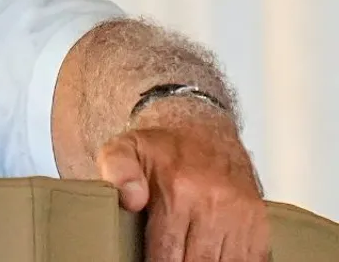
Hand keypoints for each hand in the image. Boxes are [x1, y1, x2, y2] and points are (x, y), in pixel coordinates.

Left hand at [96, 99, 268, 260]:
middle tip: (165, 260)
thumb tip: (130, 200)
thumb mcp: (124, 148)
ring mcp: (241, 213)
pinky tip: (214, 258)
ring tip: (187, 258)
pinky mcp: (258, 219)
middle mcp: (215, 203)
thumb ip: (117, 171)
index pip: (166, 252)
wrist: (201, 127)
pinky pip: (252, 257)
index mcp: (179, 190)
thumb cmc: (160, 148)